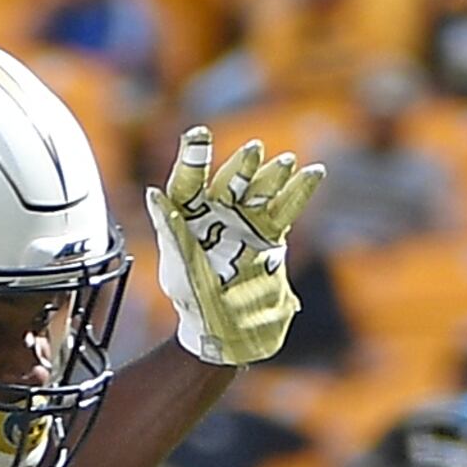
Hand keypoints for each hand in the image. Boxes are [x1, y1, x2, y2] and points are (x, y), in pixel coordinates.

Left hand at [147, 126, 326, 369]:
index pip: (187, 183)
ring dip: (271, 175)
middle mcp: (215, 216)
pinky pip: (287, 209)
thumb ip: (171, 232)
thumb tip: (153, 195)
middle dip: (240, 167)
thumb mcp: (179, 267)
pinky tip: (313, 172)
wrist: (224, 332)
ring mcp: (243, 223)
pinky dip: (300, 191)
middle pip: (228, 182)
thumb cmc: (193, 300)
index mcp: (186, 221)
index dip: (192, 159)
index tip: (198, 134)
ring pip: (260, 191)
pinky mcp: (269, 236)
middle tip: (252, 150)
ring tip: (285, 162)